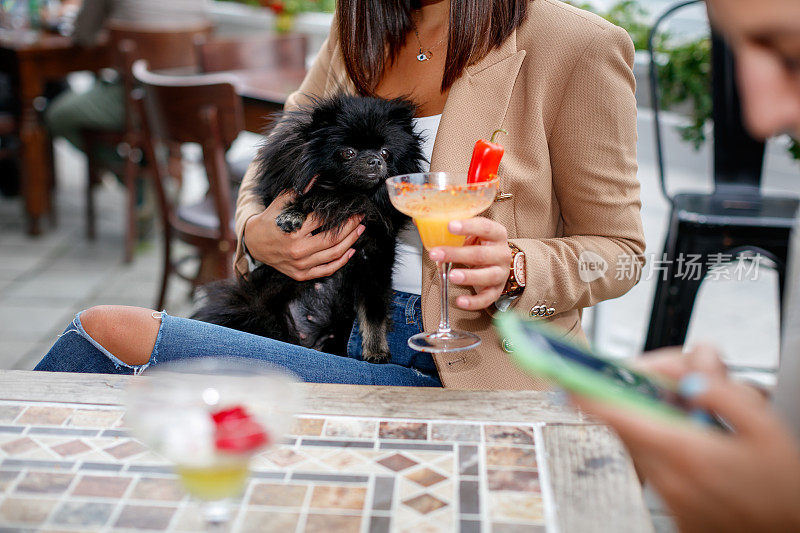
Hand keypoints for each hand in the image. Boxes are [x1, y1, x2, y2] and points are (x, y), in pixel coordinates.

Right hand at [243, 190, 363, 280]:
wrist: (254, 244)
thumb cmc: (269, 221)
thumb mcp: (280, 203)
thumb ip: (297, 191)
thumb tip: (315, 177)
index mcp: (293, 231)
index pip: (322, 221)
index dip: (339, 213)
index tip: (350, 207)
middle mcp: (298, 250)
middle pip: (332, 238)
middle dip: (350, 227)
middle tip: (360, 217)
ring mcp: (300, 265)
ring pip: (333, 254)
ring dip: (350, 241)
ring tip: (360, 230)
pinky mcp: (302, 275)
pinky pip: (327, 270)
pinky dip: (341, 261)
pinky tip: (351, 250)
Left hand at [428, 217, 510, 309]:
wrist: (498, 262)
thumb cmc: (480, 245)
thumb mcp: (469, 233)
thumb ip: (449, 227)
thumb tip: (419, 221)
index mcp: (496, 234)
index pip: (484, 227)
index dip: (468, 226)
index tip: (450, 226)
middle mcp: (501, 253)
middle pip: (480, 254)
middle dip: (456, 254)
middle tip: (437, 254)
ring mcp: (500, 273)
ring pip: (486, 275)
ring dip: (468, 276)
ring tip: (451, 276)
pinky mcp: (497, 290)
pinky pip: (487, 298)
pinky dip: (474, 302)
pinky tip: (460, 301)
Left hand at [572, 346, 799, 532]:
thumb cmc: (785, 490)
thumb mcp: (768, 430)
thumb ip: (725, 394)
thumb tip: (690, 376)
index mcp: (687, 453)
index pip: (620, 416)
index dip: (588, 395)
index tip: (566, 380)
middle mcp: (670, 480)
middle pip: (630, 425)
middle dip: (642, 399)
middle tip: (679, 386)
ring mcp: (669, 501)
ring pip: (642, 446)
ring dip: (657, 425)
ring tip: (703, 421)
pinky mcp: (675, 516)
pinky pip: (656, 471)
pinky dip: (668, 451)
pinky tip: (705, 450)